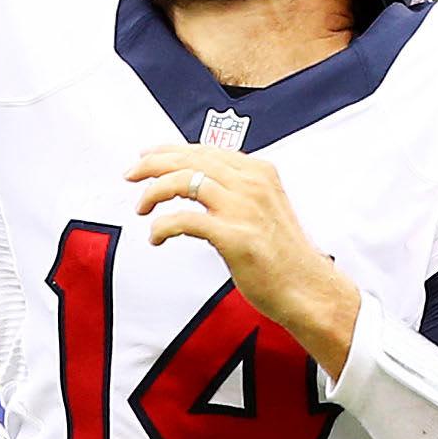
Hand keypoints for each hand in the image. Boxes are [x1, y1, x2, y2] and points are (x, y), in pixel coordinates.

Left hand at [130, 134, 356, 363]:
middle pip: (189, 159)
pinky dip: (162, 227)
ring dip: (153, 192)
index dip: (169, 151)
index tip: (146, 157)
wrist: (307, 288)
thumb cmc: (284, 255)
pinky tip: (156, 238)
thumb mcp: (265, 208)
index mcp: (259, 171)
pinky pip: (184, 221)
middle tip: (130, 175)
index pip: (204, 150)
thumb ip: (238, 191)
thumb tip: (199, 182)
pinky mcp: (234, 236)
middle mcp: (251, 183)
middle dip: (152, 164)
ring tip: (141, 207)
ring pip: (183, 182)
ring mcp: (243, 208)